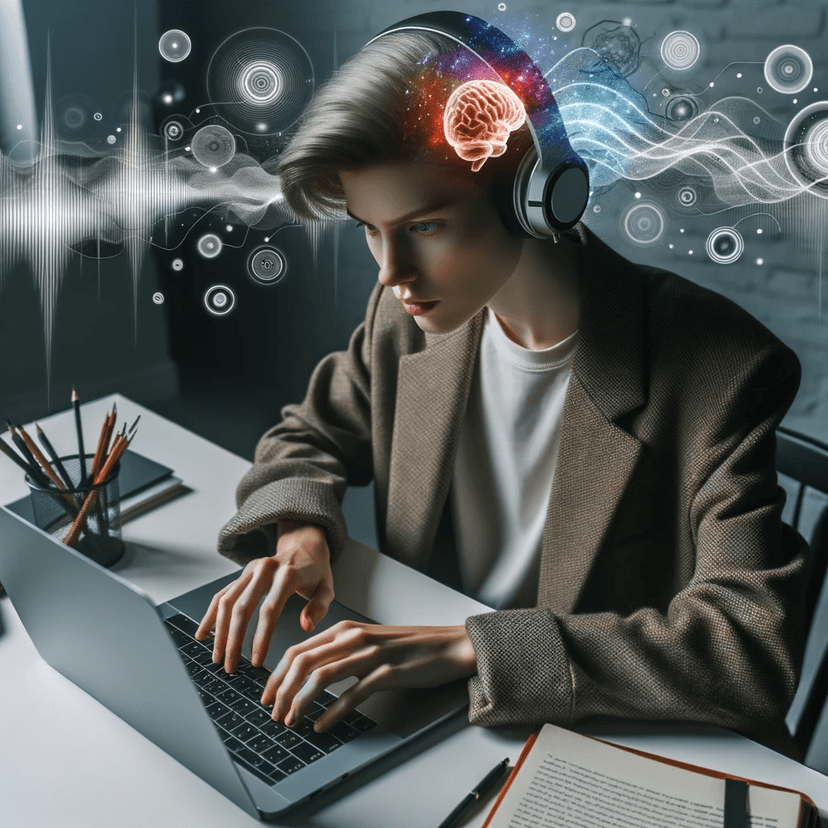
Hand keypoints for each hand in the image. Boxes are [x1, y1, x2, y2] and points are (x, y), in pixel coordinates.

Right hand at [195, 519, 333, 672]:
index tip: (256, 661)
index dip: (260, 638)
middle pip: (242, 607)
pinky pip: (222, 594)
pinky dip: (210, 615)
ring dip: (219, 631)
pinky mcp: (243, 574)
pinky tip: (203, 634)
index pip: (269, 610)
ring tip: (217, 657)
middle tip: (230, 666)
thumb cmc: (317, 571)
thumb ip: (319, 607)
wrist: (304, 545)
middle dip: (233, 640)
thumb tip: (305, 626)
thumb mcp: (328, 587)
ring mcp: (250, 570)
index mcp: (287, 574)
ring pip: (227, 601)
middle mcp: (264, 569)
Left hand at [260, 621, 477, 731]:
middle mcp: (354, 637)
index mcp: (346, 629)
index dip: (277, 675)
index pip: (298, 650)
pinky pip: (353, 694)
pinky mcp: (388, 671)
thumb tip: (309, 673)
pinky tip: (321, 725)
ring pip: (322, 676)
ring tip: (291, 720)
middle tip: (273, 713)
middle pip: (303, 662)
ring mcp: (371, 653)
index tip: (266, 696)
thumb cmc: (409, 646)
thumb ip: (340, 651)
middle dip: (281, 690)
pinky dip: (332, 712)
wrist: (449, 646)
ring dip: (301, 701)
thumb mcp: (368, 641)